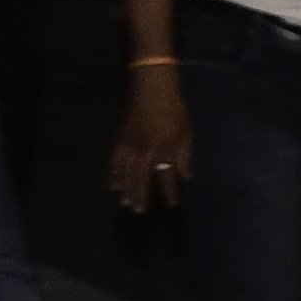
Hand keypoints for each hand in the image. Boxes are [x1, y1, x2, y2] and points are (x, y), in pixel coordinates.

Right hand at [108, 61, 191, 213]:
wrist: (151, 89)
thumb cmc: (174, 109)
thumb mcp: (186, 131)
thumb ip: (184, 156)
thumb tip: (185, 176)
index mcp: (165, 148)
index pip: (166, 175)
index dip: (169, 191)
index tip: (171, 204)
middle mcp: (145, 150)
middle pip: (141, 178)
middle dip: (141, 196)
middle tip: (139, 212)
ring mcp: (129, 145)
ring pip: (125, 173)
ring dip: (126, 189)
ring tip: (126, 204)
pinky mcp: (119, 139)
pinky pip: (114, 162)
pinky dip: (114, 174)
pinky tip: (113, 185)